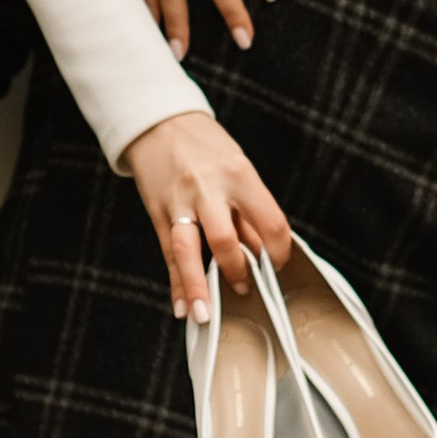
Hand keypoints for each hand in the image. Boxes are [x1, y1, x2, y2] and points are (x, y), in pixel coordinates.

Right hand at [118, 109, 289, 320]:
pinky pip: (168, 254)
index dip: (278, 252)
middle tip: (245, 290)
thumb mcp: (237, 167)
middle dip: (237, 272)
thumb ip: (248, 210)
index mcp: (240, 175)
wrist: (159, 122)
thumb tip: (262, 252)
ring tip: (206, 316)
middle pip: (226, 240)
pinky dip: (176, 283)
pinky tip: (182, 306)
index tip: (276, 267)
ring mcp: (180, 202)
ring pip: (188, 251)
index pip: (270, 222)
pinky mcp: (158, 212)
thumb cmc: (205, 146)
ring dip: (198, 287)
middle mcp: (209, 189)